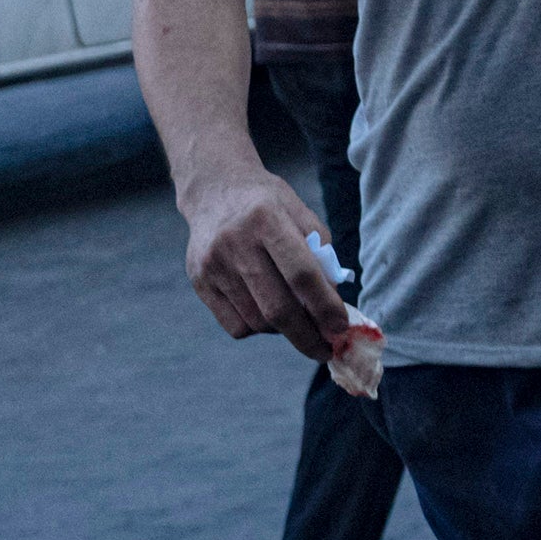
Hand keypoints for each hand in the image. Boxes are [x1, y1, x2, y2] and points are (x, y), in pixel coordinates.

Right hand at [178, 167, 351, 360]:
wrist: (215, 189)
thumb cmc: (268, 205)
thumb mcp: (300, 214)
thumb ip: (320, 256)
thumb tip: (332, 308)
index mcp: (266, 219)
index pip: (302, 274)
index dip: (325, 307)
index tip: (341, 328)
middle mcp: (235, 242)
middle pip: (278, 308)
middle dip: (307, 337)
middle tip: (325, 350)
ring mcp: (213, 264)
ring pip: (258, 322)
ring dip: (284, 330)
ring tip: (294, 318)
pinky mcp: (199, 281)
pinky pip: (236, 326)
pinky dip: (258, 329)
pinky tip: (265, 312)